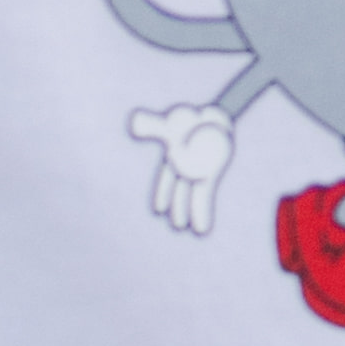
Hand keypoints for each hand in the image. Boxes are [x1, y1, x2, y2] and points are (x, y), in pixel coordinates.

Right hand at [126, 98, 235, 238]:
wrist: (212, 117)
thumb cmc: (188, 120)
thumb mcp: (170, 123)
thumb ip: (151, 125)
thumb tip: (132, 122)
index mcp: (171, 160)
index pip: (165, 181)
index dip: (162, 194)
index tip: (158, 210)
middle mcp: (183, 168)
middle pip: (179, 191)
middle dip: (177, 207)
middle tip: (176, 226)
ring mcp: (197, 171)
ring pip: (191, 196)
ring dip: (187, 211)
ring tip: (184, 228)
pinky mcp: (211, 173)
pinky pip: (205, 194)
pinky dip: (203, 210)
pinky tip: (202, 227)